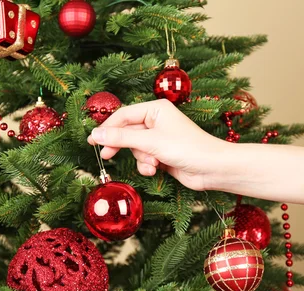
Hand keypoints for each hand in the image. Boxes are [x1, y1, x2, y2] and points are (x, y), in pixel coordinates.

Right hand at [87, 99, 228, 190]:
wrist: (211, 169)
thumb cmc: (187, 148)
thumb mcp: (150, 142)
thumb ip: (121, 137)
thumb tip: (96, 134)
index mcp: (156, 109)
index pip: (124, 115)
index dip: (107, 127)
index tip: (92, 140)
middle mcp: (157, 121)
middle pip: (127, 132)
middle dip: (122, 145)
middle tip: (107, 155)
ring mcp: (160, 138)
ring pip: (135, 148)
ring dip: (141, 158)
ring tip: (152, 164)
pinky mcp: (162, 153)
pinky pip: (144, 158)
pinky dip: (147, 165)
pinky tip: (156, 170)